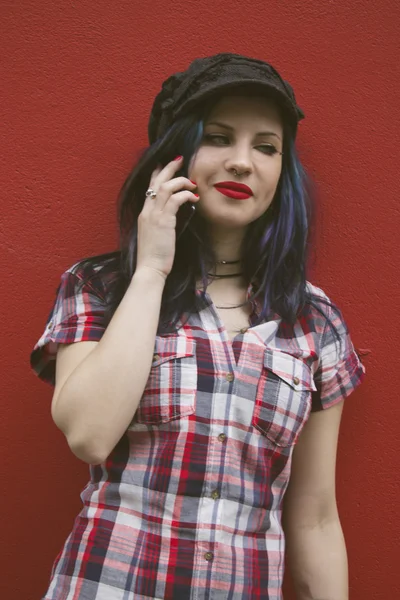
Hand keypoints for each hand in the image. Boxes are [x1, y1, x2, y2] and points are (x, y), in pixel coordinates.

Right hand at [136, 157, 198, 278]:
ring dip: (181, 181)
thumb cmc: (154, 257)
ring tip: (192, 182)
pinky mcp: (164, 221)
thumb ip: (161, 223)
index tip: (166, 165)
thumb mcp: (155, 236)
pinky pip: (175, 200)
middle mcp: (147, 211)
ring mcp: (154, 215)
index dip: (158, 174)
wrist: (149, 269)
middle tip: (180, 159)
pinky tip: (194, 198)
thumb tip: (172, 217)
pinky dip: (186, 195)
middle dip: (169, 167)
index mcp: (144, 214)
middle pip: (156, 181)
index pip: (149, 187)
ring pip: (166, 187)